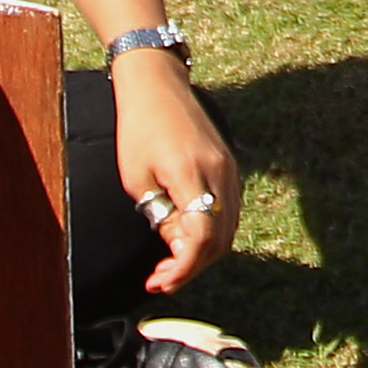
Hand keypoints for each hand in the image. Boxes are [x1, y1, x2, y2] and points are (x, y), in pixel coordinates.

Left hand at [111, 54, 241, 294]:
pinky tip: (185, 239)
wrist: (158, 86)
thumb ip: (163, 216)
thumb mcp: (138, 179)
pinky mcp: (229, 168)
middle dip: (191, 267)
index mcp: (191, 174)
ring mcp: (229, 170)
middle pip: (219, 239)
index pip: (201, 236)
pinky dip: (210, 234)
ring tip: (169, 264)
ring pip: (228, 229)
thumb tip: (182, 248)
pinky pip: (228, 213)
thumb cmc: (140, 129)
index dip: (183, 267)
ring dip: (202, 254)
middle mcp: (219, 173)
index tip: (160, 281)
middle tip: (160, 279)